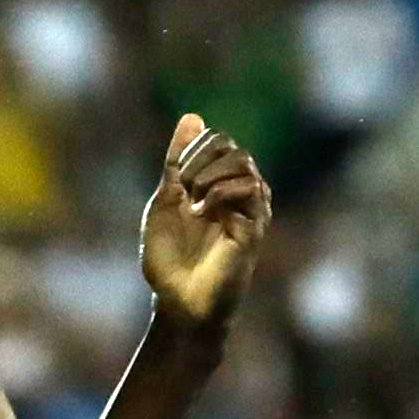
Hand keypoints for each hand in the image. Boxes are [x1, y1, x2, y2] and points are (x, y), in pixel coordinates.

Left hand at [141, 113, 273, 331]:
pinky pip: (249, 189)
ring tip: (193, 204)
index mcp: (219, 185)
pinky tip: (203, 212)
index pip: (219, 140)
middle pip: (233, 147)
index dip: (194, 148)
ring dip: (210, 175)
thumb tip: (192, 116)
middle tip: (183, 190)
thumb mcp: (164, 202)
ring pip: (244, 163)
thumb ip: (177, 161)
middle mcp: (240, 194)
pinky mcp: (254, 228)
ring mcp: (251, 211)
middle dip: (201, 160)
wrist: (176, 302)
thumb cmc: (169, 259)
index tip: (174, 177)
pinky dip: (219, 192)